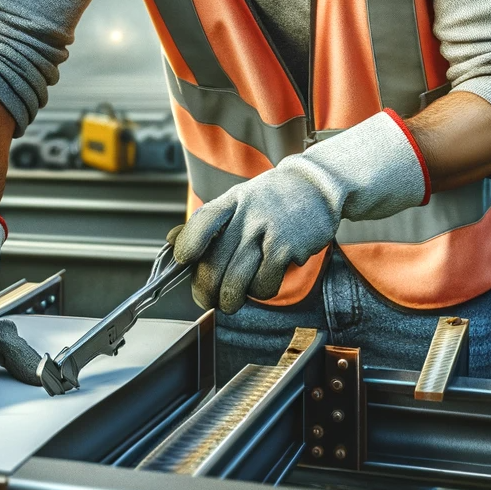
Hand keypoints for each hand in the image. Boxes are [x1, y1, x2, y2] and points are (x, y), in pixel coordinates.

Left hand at [171, 111, 428, 312]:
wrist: (318, 187)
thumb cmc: (272, 200)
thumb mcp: (240, 199)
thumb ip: (210, 222)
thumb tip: (172, 241)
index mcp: (231, 201)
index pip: (202, 222)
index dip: (188, 245)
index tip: (183, 262)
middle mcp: (247, 215)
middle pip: (214, 264)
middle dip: (205, 291)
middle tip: (206, 299)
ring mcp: (267, 231)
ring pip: (235, 281)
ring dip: (229, 300)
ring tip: (231, 302)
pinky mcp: (286, 248)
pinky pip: (264, 284)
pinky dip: (260, 292)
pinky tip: (263, 283)